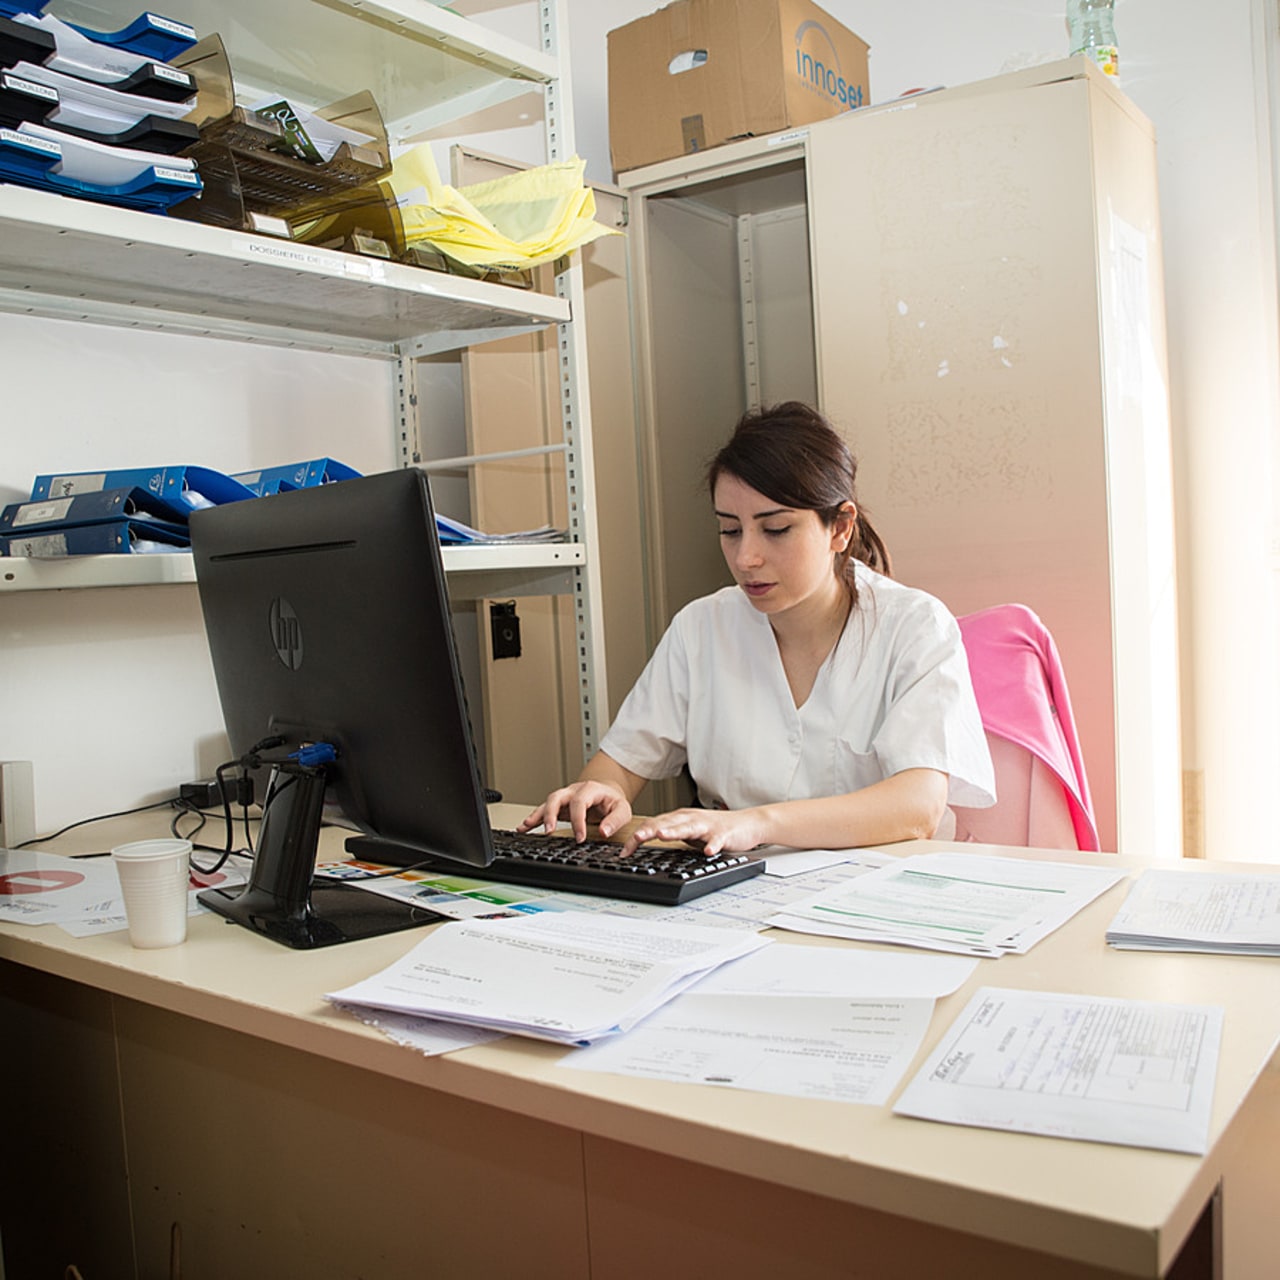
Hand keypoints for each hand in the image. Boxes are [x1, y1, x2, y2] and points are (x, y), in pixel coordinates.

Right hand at [518, 780, 633, 842]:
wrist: (608, 792)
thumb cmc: (613, 801)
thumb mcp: (622, 809)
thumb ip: (615, 820)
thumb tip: (604, 831)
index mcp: (589, 789)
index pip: (579, 803)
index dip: (578, 821)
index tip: (580, 838)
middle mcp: (573, 791)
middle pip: (557, 797)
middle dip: (551, 814)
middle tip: (549, 831)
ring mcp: (565, 797)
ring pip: (547, 802)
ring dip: (537, 815)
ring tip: (526, 826)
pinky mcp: (559, 806)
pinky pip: (543, 810)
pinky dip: (533, 818)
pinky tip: (524, 827)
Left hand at [622, 807, 766, 857]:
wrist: (747, 824)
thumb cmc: (715, 828)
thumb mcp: (688, 831)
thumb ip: (671, 835)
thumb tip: (646, 845)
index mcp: (680, 819)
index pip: (654, 824)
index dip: (638, 837)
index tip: (624, 852)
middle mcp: (691, 819)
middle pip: (667, 823)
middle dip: (650, 830)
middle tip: (635, 838)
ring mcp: (708, 826)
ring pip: (688, 827)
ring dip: (674, 831)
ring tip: (662, 835)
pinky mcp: (724, 834)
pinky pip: (717, 840)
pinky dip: (712, 845)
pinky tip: (708, 851)